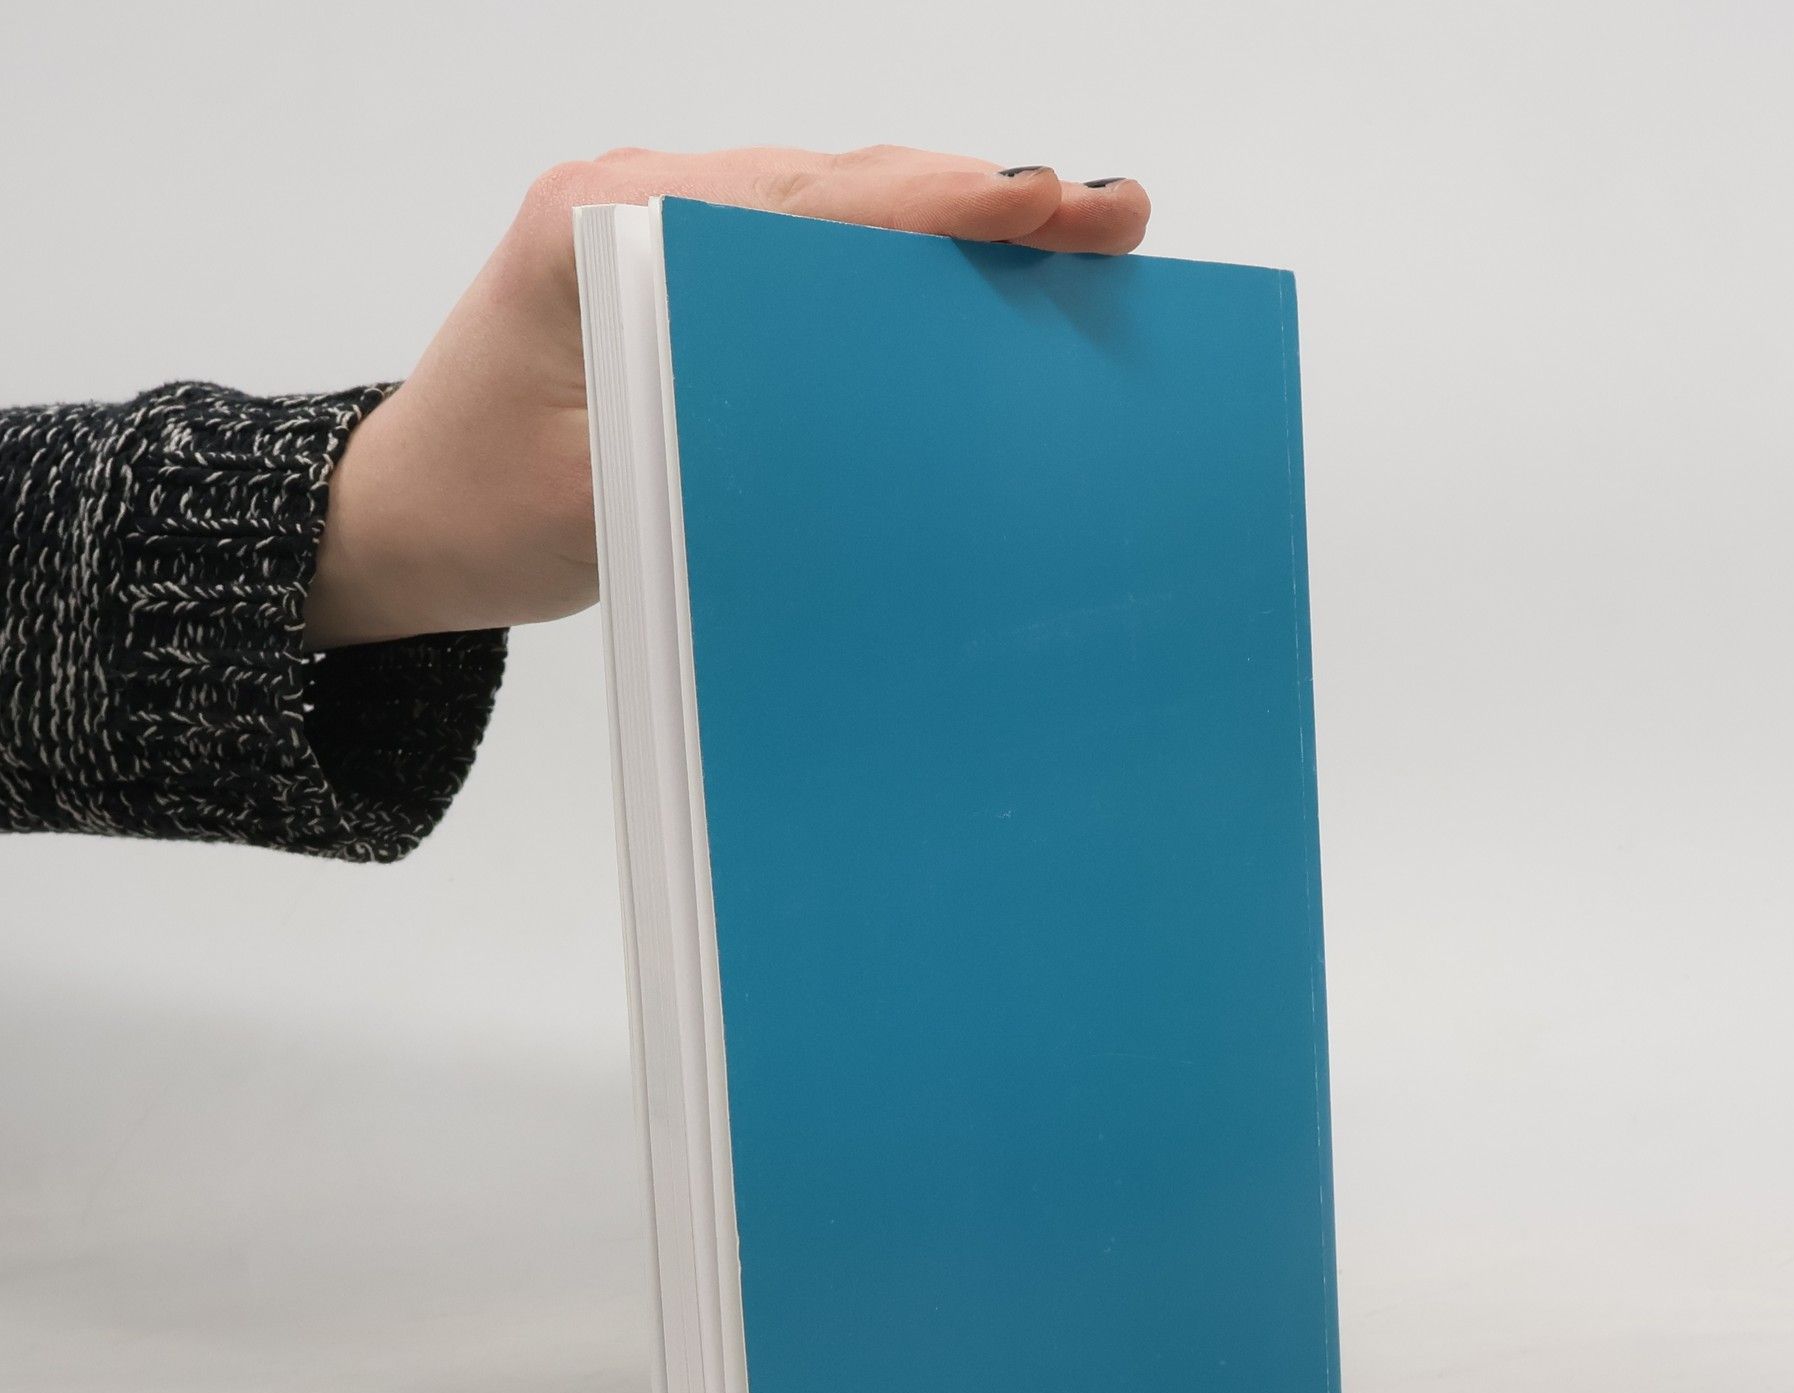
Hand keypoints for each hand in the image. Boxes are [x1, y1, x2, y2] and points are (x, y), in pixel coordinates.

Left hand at [306, 147, 1151, 646]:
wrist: (397, 517)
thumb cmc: (475, 514)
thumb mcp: (598, 507)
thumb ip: (712, 453)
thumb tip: (864, 437)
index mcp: (606, 230)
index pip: (806, 205)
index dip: (937, 205)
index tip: (1045, 205)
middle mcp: (636, 200)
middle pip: (837, 185)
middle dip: (976, 199)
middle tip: (1107, 215)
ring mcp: (653, 221)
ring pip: (829, 203)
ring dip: (946, 220)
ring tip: (1067, 233)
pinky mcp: (670, 262)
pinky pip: (800, 242)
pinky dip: (891, 257)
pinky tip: (968, 272)